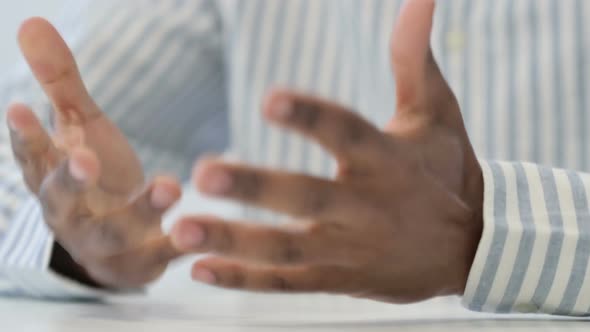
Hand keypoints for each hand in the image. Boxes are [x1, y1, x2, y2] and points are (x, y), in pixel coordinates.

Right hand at [7, 18, 181, 287]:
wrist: (119, 244)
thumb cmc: (98, 177)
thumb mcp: (82, 128)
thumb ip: (62, 83)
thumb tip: (31, 20)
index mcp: (52, 178)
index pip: (31, 158)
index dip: (24, 136)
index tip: (18, 105)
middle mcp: (71, 216)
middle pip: (60, 201)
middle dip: (70, 180)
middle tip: (83, 157)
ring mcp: (105, 244)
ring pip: (114, 233)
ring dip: (140, 209)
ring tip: (169, 185)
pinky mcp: (143, 262)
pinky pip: (158, 258)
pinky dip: (176, 246)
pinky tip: (195, 231)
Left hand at [171, 0, 482, 302]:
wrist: (471, 248)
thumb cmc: (446, 171)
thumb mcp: (436, 114)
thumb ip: (413, 57)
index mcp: (387, 161)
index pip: (346, 134)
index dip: (311, 117)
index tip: (269, 98)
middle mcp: (366, 208)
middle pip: (307, 197)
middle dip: (256, 187)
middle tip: (202, 173)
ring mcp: (350, 250)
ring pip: (287, 248)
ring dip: (233, 240)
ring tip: (179, 229)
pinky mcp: (339, 279)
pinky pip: (287, 282)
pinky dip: (244, 279)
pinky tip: (199, 270)